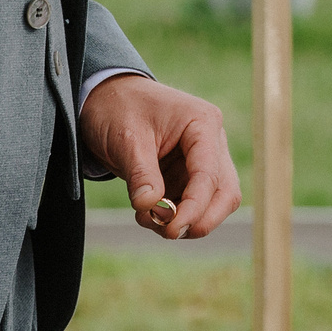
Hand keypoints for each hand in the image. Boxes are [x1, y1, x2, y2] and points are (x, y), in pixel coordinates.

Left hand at [79, 74, 240, 239]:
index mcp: (202, 123)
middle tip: (168, 232)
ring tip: (146, 219)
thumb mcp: (126, 138)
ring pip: (213, 203)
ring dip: (185, 221)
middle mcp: (210, 142)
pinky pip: (192, 206)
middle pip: (225, 192)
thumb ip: (141, 174)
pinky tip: (148, 215)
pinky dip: (175, 218)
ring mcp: (202, 160)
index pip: (209, 173)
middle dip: (201, 219)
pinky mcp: (188, 176)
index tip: (172, 228)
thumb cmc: (118, 107)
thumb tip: (151, 208)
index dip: (195, 206)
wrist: (105, 98)